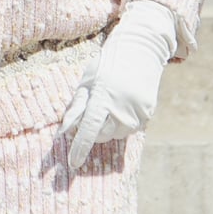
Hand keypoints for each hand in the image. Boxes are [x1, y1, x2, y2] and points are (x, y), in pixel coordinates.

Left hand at [60, 0, 176, 168]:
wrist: (140, 50)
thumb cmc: (108, 65)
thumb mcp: (88, 81)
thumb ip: (77, 107)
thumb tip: (65, 131)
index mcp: (103, 95)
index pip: (89, 129)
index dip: (80, 148)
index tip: (72, 163)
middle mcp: (122, 106)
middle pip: (101, 135)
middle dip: (92, 131)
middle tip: (91, 113)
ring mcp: (137, 112)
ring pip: (116, 134)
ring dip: (108, 127)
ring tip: (109, 104)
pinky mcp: (148, 114)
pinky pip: (130, 129)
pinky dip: (122, 123)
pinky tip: (122, 104)